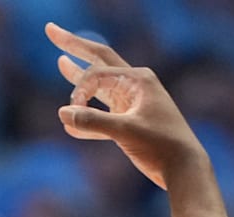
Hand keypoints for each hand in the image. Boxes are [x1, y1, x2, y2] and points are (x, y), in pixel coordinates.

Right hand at [46, 23, 206, 189]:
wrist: (183, 168)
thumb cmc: (161, 145)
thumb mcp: (126, 131)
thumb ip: (93, 122)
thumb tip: (63, 113)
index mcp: (138, 79)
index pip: (97, 72)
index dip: (79, 90)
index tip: (75, 111)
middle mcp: (135, 85)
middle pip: (98, 59)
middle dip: (74, 46)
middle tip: (50, 30)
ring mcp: (132, 103)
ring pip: (99, 86)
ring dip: (78, 77)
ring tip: (60, 60)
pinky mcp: (129, 122)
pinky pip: (101, 115)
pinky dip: (86, 117)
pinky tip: (70, 119)